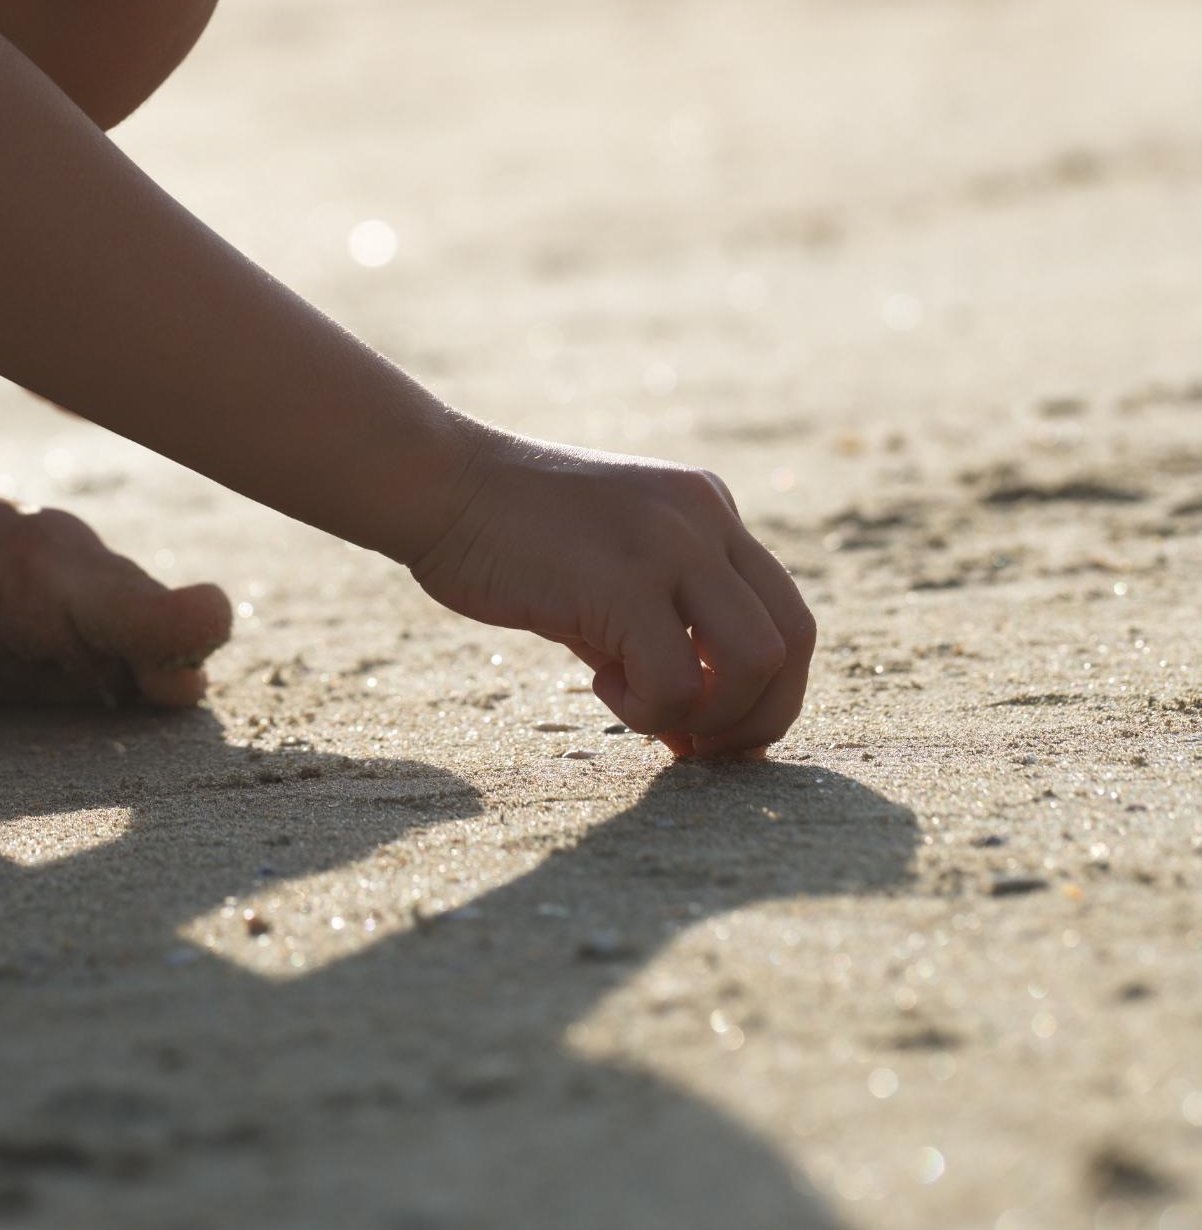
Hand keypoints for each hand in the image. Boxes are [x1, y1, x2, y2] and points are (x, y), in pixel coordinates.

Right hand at [407, 432, 816, 760]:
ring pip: (757, 660)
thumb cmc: (504, 535)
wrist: (436, 482)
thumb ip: (657, 638)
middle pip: (793, 638)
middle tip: (697, 747)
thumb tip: (691, 733)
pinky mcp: (625, 577)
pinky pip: (679, 679)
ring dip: (712, 715)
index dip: (765, 687)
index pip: (784, 610)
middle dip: (759, 714)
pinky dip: (647, 708)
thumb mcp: (604, 576)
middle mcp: (704, 517)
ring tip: (642, 708)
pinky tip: (598, 683)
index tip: (711, 727)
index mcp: (706, 508)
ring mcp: (669, 542)